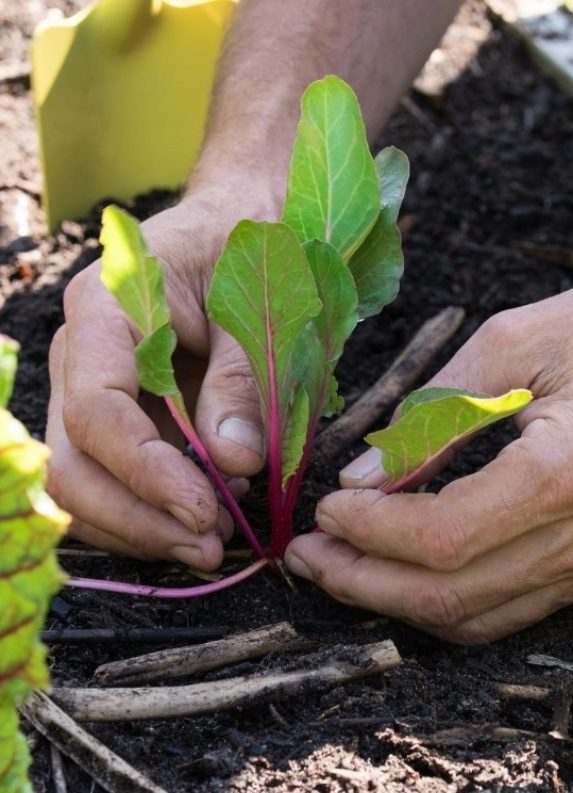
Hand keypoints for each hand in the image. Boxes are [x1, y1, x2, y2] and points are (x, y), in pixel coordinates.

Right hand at [47, 178, 279, 571]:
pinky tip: (201, 519)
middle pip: (71, 460)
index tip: (203, 512)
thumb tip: (232, 464)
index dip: (145, 472)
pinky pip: (112, 476)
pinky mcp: (119, 414)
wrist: (245, 225)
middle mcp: (82, 353)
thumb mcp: (261, 312)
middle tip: (208, 548)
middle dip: (135, 518)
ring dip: (140, 525)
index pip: (97, 410)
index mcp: (107, 310)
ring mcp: (92, 386)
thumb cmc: (254, 253)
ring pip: (82, 480)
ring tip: (210, 544)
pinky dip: (149, 510)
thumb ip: (243, 384)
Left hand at [286, 277, 572, 642]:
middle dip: (363, 581)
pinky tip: (404, 573)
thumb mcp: (519, 341)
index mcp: (568, 470)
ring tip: (339, 569)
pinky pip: (511, 609)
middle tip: (306, 557)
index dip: (370, 531)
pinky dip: (446, 600)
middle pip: (451, 593)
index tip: (324, 508)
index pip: (443, 535)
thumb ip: (436, 411)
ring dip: (396, 599)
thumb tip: (365, 475)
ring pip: (478, 616)